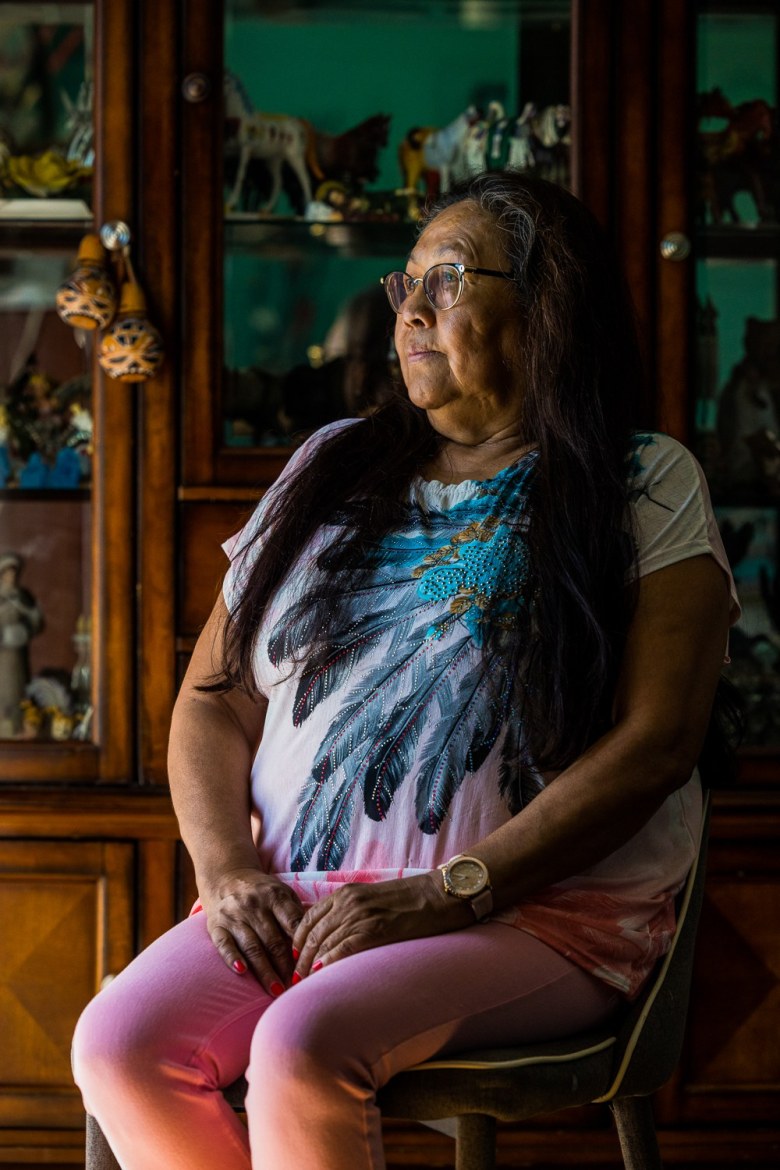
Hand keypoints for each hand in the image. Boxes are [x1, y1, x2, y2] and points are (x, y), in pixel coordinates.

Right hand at [200, 867, 304, 994]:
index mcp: (275, 896)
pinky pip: (225, 945)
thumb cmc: (263, 894)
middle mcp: (254, 905)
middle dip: (286, 967)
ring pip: (252, 947)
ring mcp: (234, 916)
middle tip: (297, 987)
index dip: (303, 948)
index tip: (311, 967)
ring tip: (276, 991)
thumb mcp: (283, 894)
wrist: (227, 879)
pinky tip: (242, 972)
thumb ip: (296, 915)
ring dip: (265, 971)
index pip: (293, 924)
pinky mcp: (216, 926)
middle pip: (274, 941)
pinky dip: (232, 958)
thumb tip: (315, 943)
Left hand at [291, 871, 471, 979]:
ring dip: (310, 965)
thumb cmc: (412, 900)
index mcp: (346, 893)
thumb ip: (353, 912)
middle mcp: (349, 901)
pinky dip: (329, 962)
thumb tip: (337, 937)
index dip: (297, 942)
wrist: (441, 894)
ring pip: (324, 943)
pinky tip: (320, 974)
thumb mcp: (374, 899)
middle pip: (312, 934)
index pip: (308, 918)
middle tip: (294, 980)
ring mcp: (361, 914)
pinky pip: (344, 948)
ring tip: (304, 985)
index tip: (294, 960)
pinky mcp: (376, 929)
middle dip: (299, 959)